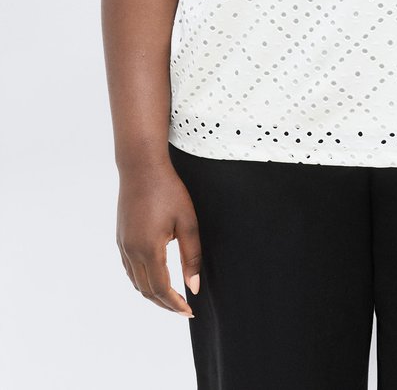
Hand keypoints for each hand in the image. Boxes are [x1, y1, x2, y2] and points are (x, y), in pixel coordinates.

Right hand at [116, 159, 201, 317]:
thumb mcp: (187, 222)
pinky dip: (142, 281)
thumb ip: (191, 256)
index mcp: (149, 249)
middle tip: (183, 309)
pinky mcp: (121, 238)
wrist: (141, 167)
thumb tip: (193, 287)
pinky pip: (129, 269)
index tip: (189, 311)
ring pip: (136, 282)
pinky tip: (155, 278)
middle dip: (165, 304)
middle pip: (147, 290)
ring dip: (152, 294)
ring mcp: (123, 245)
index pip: (161, 289)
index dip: (175, 304)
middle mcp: (132, 251)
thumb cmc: (168, 191)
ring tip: (171, 298)